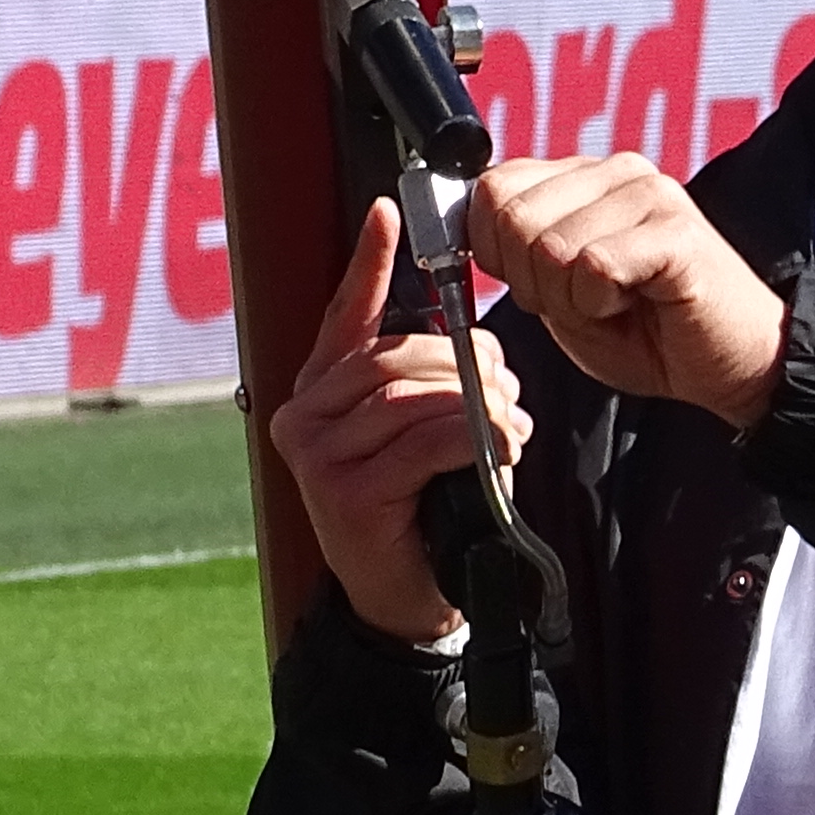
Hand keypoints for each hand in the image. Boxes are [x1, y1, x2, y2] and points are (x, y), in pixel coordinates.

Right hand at [272, 196, 529, 642]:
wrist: (406, 603)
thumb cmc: (420, 511)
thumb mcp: (420, 436)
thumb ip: (426, 386)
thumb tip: (473, 342)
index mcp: (318, 392)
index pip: (342, 315)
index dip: (367, 262)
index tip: (388, 211)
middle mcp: (301, 415)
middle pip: (395, 355)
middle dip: (465, 364)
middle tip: (511, 393)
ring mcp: (315, 454)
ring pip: (411, 395)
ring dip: (476, 405)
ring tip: (513, 428)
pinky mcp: (343, 492)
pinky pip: (423, 441)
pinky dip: (472, 441)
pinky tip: (499, 450)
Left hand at [467, 154, 787, 428]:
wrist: (733, 368)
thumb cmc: (649, 335)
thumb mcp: (559, 296)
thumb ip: (517, 256)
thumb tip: (466, 227)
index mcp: (582, 179)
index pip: (492, 187)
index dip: (495, 253)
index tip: (542, 286)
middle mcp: (615, 172)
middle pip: (512, 216)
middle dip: (532, 283)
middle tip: (586, 302)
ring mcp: (648, 194)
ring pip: (550, 247)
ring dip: (573, 302)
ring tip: (618, 305)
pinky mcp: (674, 229)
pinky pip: (594, 267)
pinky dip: (602, 306)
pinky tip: (639, 305)